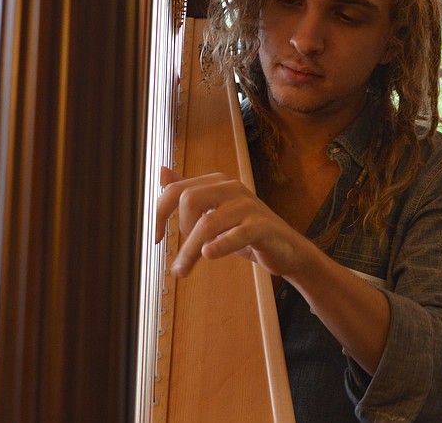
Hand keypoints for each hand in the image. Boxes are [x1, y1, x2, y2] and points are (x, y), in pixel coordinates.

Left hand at [155, 166, 307, 278]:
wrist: (285, 248)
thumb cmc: (246, 230)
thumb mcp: (214, 211)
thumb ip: (188, 192)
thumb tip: (162, 172)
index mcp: (217, 182)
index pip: (176, 189)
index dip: (160, 213)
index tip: (156, 238)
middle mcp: (232, 188)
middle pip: (189, 201)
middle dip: (178, 232)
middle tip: (181, 257)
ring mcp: (248, 206)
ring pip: (208, 223)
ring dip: (190, 251)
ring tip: (182, 271)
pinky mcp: (261, 226)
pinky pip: (236, 234)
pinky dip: (220, 244)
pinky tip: (209, 254)